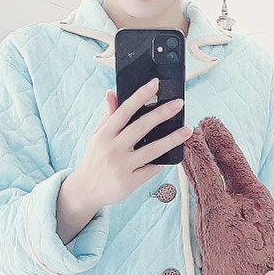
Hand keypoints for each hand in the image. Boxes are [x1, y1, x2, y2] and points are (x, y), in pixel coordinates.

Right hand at [75, 79, 193, 208]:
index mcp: (105, 134)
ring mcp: (122, 167)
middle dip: (161, 114)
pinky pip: (151, 170)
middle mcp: (113, 149)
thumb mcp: (98, 137)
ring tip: (187, 130)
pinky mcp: (129, 183)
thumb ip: (109, 116)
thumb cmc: (96, 159)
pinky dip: (162, 163)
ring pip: (152, 151)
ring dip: (172, 139)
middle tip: (179, 103)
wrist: (86, 191)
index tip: (155, 84)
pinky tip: (173, 155)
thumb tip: (112, 93)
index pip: (124, 110)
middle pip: (140, 128)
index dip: (140, 96)